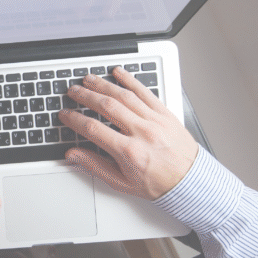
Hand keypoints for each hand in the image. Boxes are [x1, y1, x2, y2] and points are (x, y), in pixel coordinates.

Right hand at [59, 67, 198, 199]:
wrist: (192, 182)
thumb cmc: (159, 184)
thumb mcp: (122, 183)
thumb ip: (95, 166)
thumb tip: (74, 155)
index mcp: (129, 152)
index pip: (93, 129)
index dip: (74, 119)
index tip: (65, 115)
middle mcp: (142, 133)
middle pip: (107, 106)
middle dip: (86, 96)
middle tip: (73, 92)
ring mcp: (155, 121)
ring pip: (124, 95)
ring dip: (103, 85)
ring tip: (89, 80)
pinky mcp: (165, 114)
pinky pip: (145, 92)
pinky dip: (131, 80)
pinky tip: (119, 73)